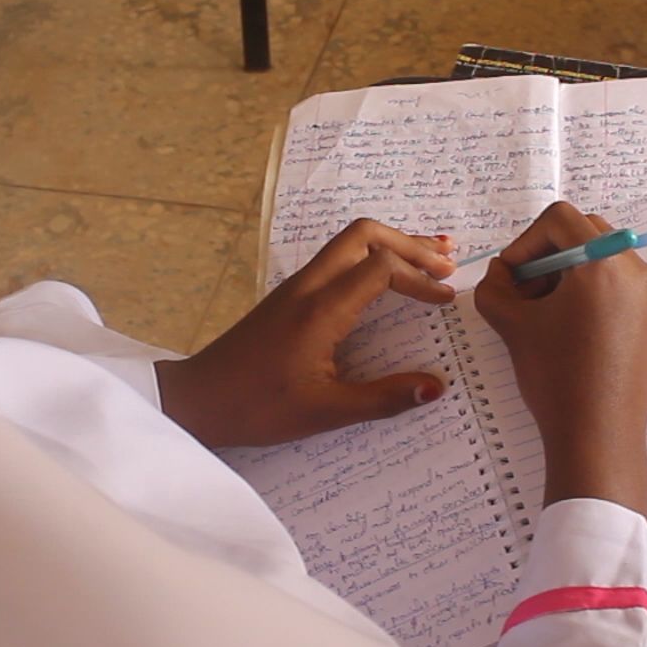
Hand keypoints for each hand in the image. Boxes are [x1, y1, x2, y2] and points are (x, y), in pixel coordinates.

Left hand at [156, 220, 456, 448]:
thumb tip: (436, 388)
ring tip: (431, 260)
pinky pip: (337, 260)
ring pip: (349, 243)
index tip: (446, 300)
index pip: (382, 267)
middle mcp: (308, 287)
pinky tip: (387, 281)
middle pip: (365, 234)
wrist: (197, 400)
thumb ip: (382, 399)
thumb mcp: (324, 412)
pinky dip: (371, 260)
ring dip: (391, 246)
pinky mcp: (289, 297)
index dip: (420, 277)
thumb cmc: (255, 407)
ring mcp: (295, 287)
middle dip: (411, 244)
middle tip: (448, 262)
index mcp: (320, 309)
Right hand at [473, 203, 646, 516]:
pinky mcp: (646, 314)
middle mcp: (632, 268)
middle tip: (523, 291)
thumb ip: (495, 286)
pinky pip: (611, 280)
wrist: (598, 435)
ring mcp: (645, 291)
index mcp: (602, 262)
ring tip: (540, 313)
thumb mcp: (513, 325)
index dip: (524, 242)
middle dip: (545, 254)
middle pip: (581, 231)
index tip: (509, 276)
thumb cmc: (557, 377)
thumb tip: (500, 274)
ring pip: (596, 256)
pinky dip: (583, 289)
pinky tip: (563, 326)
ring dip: (562, 272)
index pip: (558, 219)